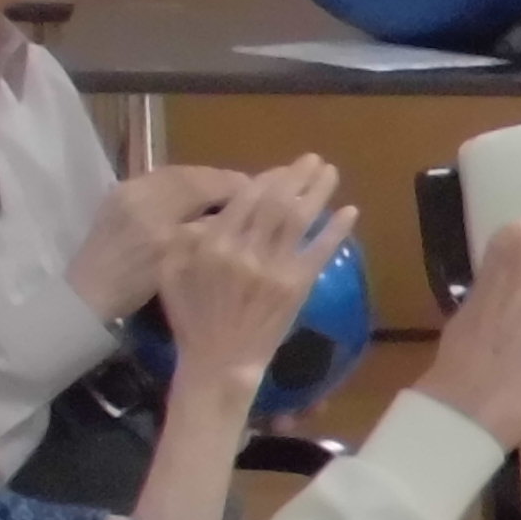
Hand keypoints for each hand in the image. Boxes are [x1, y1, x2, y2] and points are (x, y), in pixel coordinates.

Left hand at [68, 163, 247, 319]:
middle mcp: (140, 190)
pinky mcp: (117, 196)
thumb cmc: (137, 285)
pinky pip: (156, 181)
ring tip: (221, 195)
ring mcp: (125, 190)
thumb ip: (210, 229)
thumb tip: (239, 211)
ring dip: (200, 181)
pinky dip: (179, 186)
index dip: (237, 185)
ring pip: (172, 175)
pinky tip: (190, 199)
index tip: (261, 194)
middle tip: (246, 192)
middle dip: (220, 180)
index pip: (206, 183)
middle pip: (189, 173)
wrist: (88, 294)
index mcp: (157, 208)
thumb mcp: (182, 259)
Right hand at [151, 162, 351, 388]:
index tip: (282, 169)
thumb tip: (206, 215)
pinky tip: (350, 212)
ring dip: (318, 192)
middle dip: (297, 176)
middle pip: (277, 203)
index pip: (246, 199)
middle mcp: (245, 251)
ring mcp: (274, 268)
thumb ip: (183, 241)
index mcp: (213, 244)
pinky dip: (336, 230)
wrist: (219, 361)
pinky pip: (320, 252)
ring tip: (331, 172)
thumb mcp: (170, 275)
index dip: (268, 179)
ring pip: (300, 220)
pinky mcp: (297, 287)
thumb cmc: (192, 319)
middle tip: (313, 159)